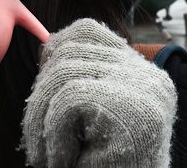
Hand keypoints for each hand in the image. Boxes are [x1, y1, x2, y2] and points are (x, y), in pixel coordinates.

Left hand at [22, 19, 176, 167]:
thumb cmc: (106, 167)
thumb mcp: (90, 121)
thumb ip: (80, 81)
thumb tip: (44, 47)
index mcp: (141, 73)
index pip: (85, 32)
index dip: (51, 54)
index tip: (41, 95)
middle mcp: (149, 76)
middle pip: (68, 52)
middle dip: (38, 96)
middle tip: (37, 142)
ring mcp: (145, 90)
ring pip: (63, 75)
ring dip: (40, 120)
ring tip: (47, 158)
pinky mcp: (134, 111)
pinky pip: (69, 101)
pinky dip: (53, 135)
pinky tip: (63, 161)